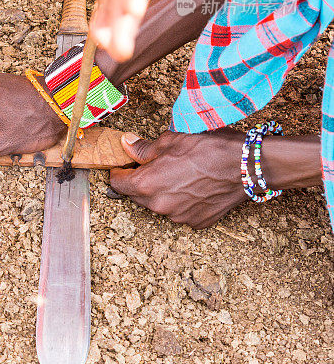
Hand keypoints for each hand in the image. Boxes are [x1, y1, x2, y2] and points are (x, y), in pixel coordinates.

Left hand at [109, 129, 246, 228]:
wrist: (245, 166)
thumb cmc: (208, 149)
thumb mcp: (171, 141)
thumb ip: (144, 148)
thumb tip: (127, 145)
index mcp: (147, 184)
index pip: (118, 183)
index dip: (119, 171)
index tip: (124, 164)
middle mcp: (160, 206)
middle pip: (136, 196)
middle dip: (139, 181)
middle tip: (151, 165)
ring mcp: (179, 217)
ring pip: (159, 205)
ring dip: (161, 192)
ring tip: (177, 173)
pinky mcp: (197, 222)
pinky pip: (180, 212)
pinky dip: (181, 201)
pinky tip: (193, 185)